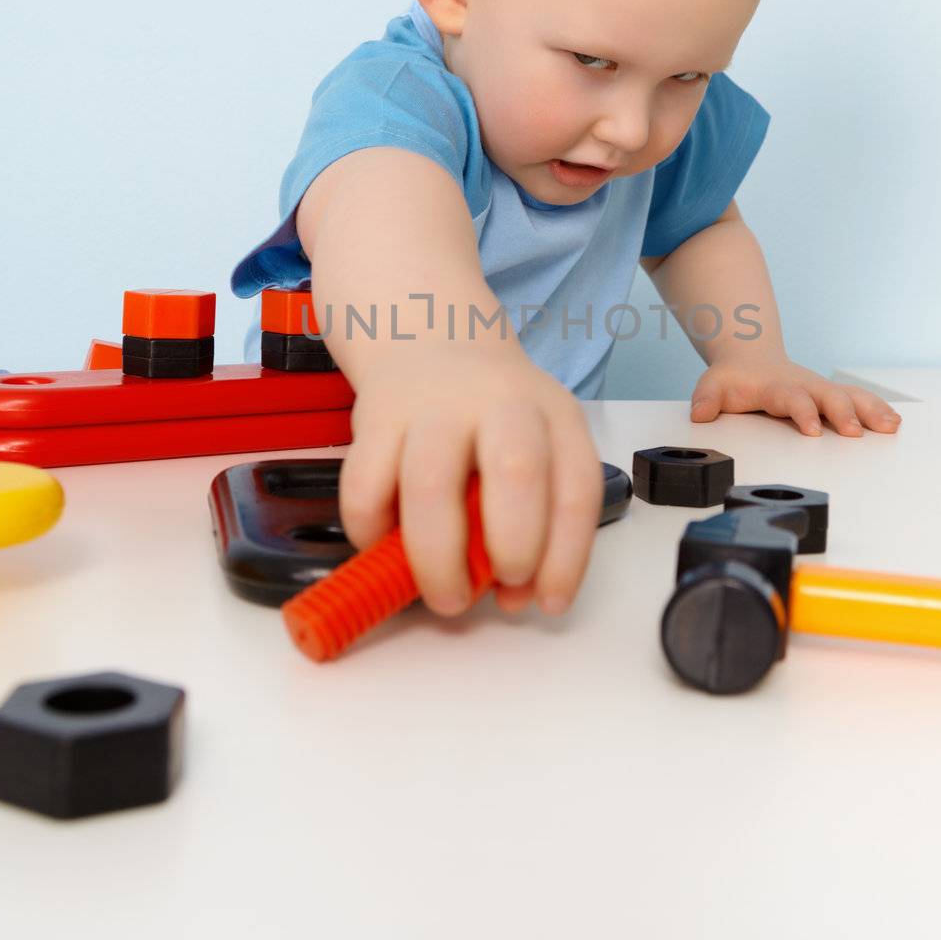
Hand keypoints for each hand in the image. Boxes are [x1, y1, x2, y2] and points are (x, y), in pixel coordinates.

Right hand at [336, 341, 603, 618]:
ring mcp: (435, 407)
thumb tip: (514, 596)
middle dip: (512, 547)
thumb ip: (535, 514)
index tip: (548, 603)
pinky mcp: (376, 416)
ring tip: (443, 595)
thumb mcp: (536, 444)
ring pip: (430, 484)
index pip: (576, 490)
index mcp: (555, 417)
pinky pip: (365, 486)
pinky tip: (384, 546)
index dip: (566, 558)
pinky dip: (370, 532)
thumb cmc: (490, 416)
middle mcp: (501, 404)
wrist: (430, 336)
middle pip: (516, 473)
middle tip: (498, 589)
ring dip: (437, 557)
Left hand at [688, 351, 901, 435]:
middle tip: (856, 433)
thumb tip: (700, 414)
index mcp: (777, 387)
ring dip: (870, 411)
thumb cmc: (734, 379)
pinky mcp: (832, 395)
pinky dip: (876, 409)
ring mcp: (821, 389)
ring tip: (890, 426)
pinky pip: (858, 400)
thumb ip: (706, 400)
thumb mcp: (713, 386)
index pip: (792, 399)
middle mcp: (805, 386)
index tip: (812, 430)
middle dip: (843, 413)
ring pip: (849, 396)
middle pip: (828, 397)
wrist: (751, 357)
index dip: (803, 413)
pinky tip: (894, 423)